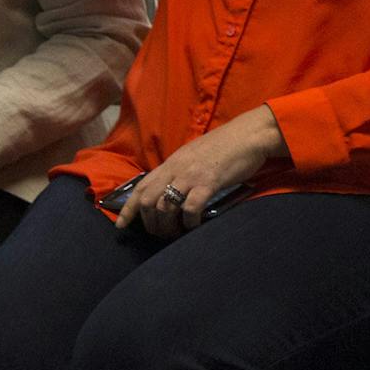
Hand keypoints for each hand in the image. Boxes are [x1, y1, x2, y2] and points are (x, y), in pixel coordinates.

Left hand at [117, 105, 280, 238]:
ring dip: (167, 226)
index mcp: (171, 163)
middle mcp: (175, 170)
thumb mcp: (194, 155)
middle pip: (148, 201)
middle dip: (150, 223)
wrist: (249, 135)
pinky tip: (194, 225)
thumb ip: (180, 170)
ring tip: (176, 234)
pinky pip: (190, 208)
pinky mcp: (208, 183)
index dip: (128, 209)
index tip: (121, 225)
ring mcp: (190, 176)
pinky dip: (189, 221)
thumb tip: (172, 188)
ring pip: (164, 207)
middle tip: (160, 233)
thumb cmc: (226, 145)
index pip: (141, 187)